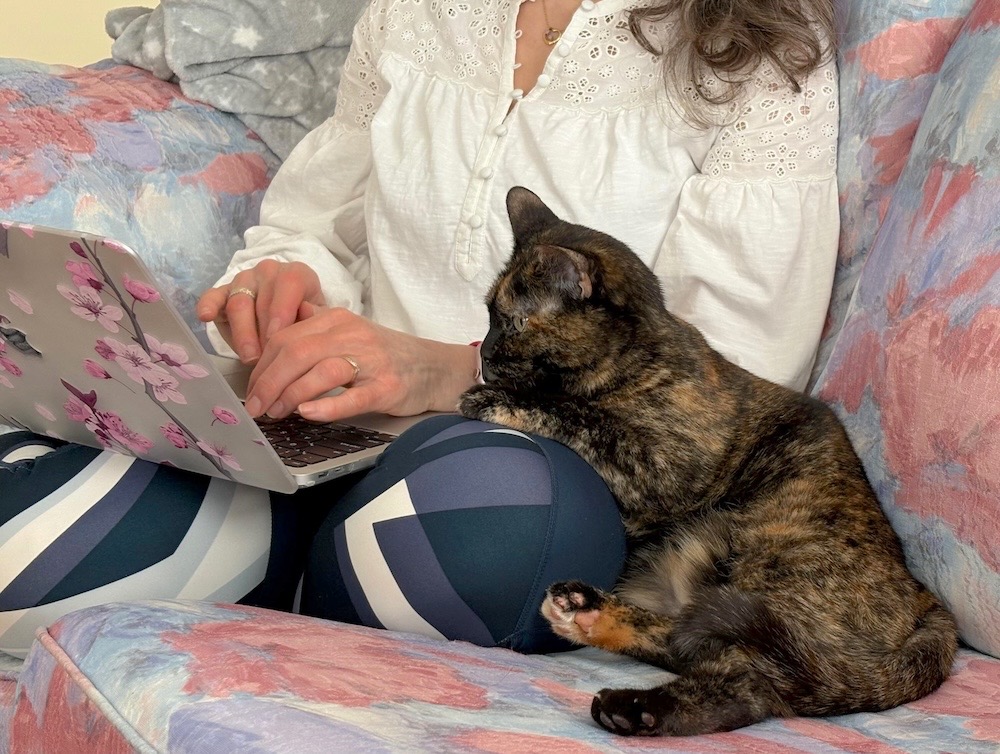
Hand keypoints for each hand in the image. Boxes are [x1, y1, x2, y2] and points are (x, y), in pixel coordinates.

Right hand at [196, 260, 324, 363]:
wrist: (290, 318)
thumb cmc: (306, 319)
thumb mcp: (318, 319)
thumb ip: (315, 317)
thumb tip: (308, 316)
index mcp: (295, 274)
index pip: (289, 284)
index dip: (282, 312)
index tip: (276, 340)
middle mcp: (269, 272)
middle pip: (262, 300)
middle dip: (263, 333)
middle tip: (266, 360)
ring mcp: (244, 281)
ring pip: (239, 303)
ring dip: (243, 333)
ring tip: (250, 358)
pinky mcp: (223, 292)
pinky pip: (213, 295)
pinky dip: (208, 304)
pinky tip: (205, 316)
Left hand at [244, 304, 479, 421]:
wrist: (436, 368)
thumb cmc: (386, 356)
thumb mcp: (348, 334)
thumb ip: (314, 329)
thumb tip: (271, 334)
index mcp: (336, 320)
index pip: (285, 337)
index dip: (261, 365)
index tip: (251, 390)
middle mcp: (351, 334)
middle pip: (296, 352)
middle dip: (267, 382)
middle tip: (256, 408)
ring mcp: (371, 360)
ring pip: (319, 371)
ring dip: (290, 394)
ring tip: (276, 413)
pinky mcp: (386, 386)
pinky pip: (352, 395)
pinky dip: (327, 405)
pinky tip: (308, 414)